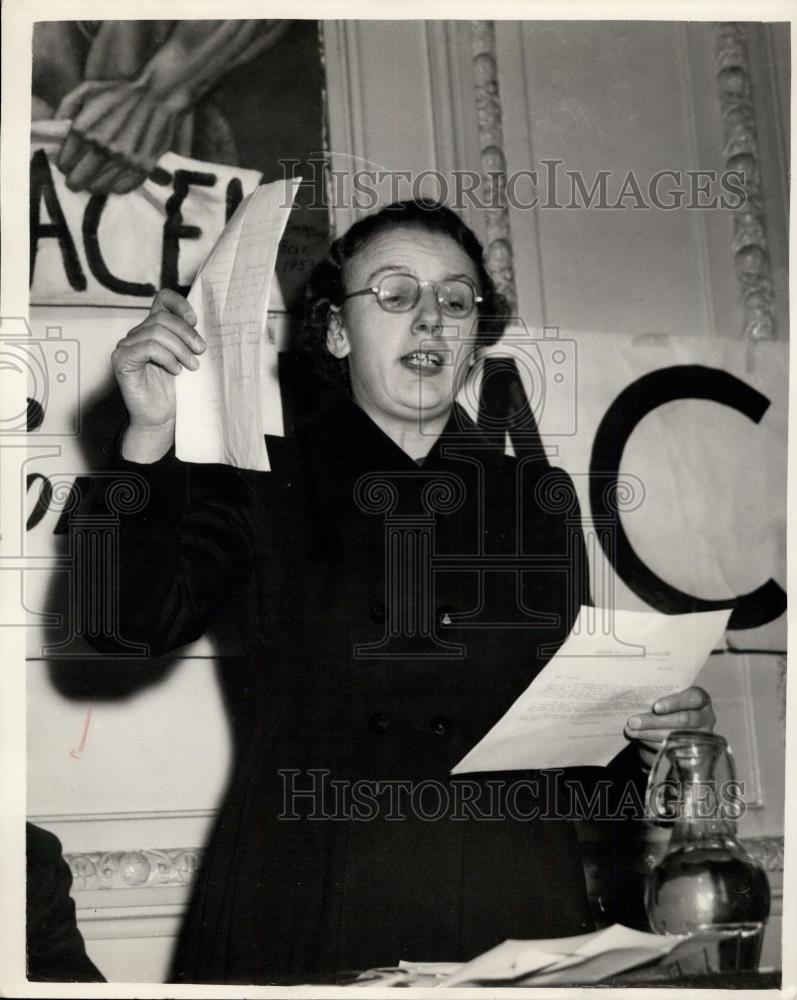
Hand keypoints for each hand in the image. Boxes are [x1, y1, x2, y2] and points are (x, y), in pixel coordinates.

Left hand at [55, 79, 186, 193]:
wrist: (157, 95)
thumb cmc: (120, 92)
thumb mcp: (86, 90)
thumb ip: (65, 109)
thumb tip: (55, 132)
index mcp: (84, 131)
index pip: (64, 165)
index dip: (66, 165)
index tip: (72, 162)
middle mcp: (102, 149)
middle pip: (78, 182)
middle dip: (77, 178)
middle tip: (83, 173)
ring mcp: (123, 161)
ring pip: (98, 188)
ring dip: (96, 183)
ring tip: (101, 172)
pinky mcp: (141, 168)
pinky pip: (120, 189)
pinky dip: (115, 186)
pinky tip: (115, 175)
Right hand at [112, 290, 203, 459]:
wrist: (161, 419)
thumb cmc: (175, 392)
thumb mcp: (187, 358)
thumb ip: (189, 339)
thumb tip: (201, 322)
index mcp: (154, 329)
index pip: (162, 300)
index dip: (179, 304)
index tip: (195, 320)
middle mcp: (138, 334)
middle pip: (162, 318)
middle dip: (186, 333)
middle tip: (201, 351)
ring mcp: (127, 347)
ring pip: (156, 332)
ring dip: (180, 348)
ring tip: (192, 366)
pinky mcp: (122, 360)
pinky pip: (147, 347)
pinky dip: (166, 357)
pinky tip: (176, 370)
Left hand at [624, 686, 714, 770]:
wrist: (667, 732)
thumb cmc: (665, 709)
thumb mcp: (664, 700)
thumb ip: (656, 698)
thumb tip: (635, 701)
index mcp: (700, 698)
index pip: (694, 697)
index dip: (675, 702)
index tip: (655, 707)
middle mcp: (706, 717)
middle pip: (684, 719)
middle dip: (656, 721)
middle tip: (633, 722)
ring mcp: (702, 736)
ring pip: (677, 736)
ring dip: (650, 734)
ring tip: (631, 731)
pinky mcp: (695, 753)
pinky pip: (675, 750)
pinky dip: (655, 745)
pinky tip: (641, 740)